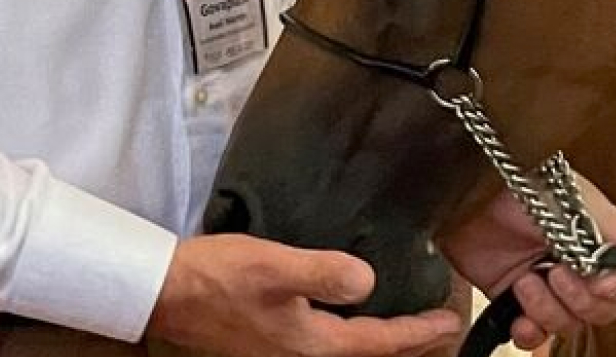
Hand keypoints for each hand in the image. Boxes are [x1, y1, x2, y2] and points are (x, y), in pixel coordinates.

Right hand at [147, 234, 464, 356]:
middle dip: (406, 346)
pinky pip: (327, 348)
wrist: (166, 294)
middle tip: (440, 332)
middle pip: (369, 356)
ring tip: (406, 330)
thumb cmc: (220, 279)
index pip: (381, 343)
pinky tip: (351, 322)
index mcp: (314, 347)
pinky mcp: (270, 347)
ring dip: (380, 344)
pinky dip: (353, 339)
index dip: (418, 332)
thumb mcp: (277, 268)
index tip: (450, 321)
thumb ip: (326, 274)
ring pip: (348, 354)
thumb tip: (368, 282)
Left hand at [437, 180, 615, 350]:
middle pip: (606, 307)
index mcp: (596, 234)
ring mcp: (547, 283)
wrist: (455, 194)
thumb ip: (608, 223)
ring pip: (571, 323)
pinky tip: (519, 321)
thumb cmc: (509, 181)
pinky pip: (535, 334)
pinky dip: (530, 334)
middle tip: (554, 274)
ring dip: (550, 311)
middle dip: (581, 299)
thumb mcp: (561, 198)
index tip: (599, 279)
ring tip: (524, 283)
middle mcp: (577, 262)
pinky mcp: (515, 299)